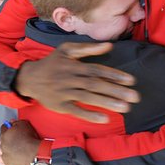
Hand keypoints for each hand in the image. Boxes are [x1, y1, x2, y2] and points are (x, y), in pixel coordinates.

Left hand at [0, 120, 40, 164]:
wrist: (34, 155)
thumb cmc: (30, 139)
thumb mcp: (24, 125)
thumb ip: (16, 123)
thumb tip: (12, 122)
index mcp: (5, 136)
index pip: (3, 129)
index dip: (5, 128)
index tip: (6, 128)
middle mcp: (3, 147)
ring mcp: (5, 158)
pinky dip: (2, 164)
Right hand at [15, 41, 138, 121]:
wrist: (29, 78)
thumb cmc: (51, 63)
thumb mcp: (66, 50)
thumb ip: (87, 48)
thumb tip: (109, 45)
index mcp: (74, 65)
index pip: (97, 70)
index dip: (114, 75)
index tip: (131, 81)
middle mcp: (70, 78)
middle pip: (96, 84)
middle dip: (116, 90)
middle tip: (135, 97)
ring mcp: (65, 92)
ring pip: (88, 97)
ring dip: (107, 102)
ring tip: (125, 107)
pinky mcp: (59, 105)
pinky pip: (76, 110)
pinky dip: (89, 115)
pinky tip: (104, 119)